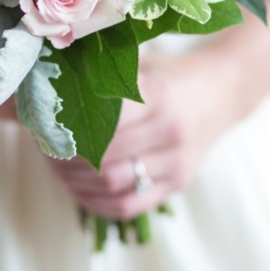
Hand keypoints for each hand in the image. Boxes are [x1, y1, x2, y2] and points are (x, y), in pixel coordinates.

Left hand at [46, 49, 232, 220]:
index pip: (101, 122)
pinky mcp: (178, 183)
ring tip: (59, 171)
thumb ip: (104, 76)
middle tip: (46, 152)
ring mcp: (177, 161)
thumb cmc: (172, 75)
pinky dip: (98, 204)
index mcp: (158, 94)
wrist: (223, 91)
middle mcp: (170, 130)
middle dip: (66, 159)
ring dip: (77, 183)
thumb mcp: (142, 64)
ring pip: (113, 184)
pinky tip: (81, 191)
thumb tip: (52, 85)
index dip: (67, 130)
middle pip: (103, 157)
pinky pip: (130, 206)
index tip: (45, 128)